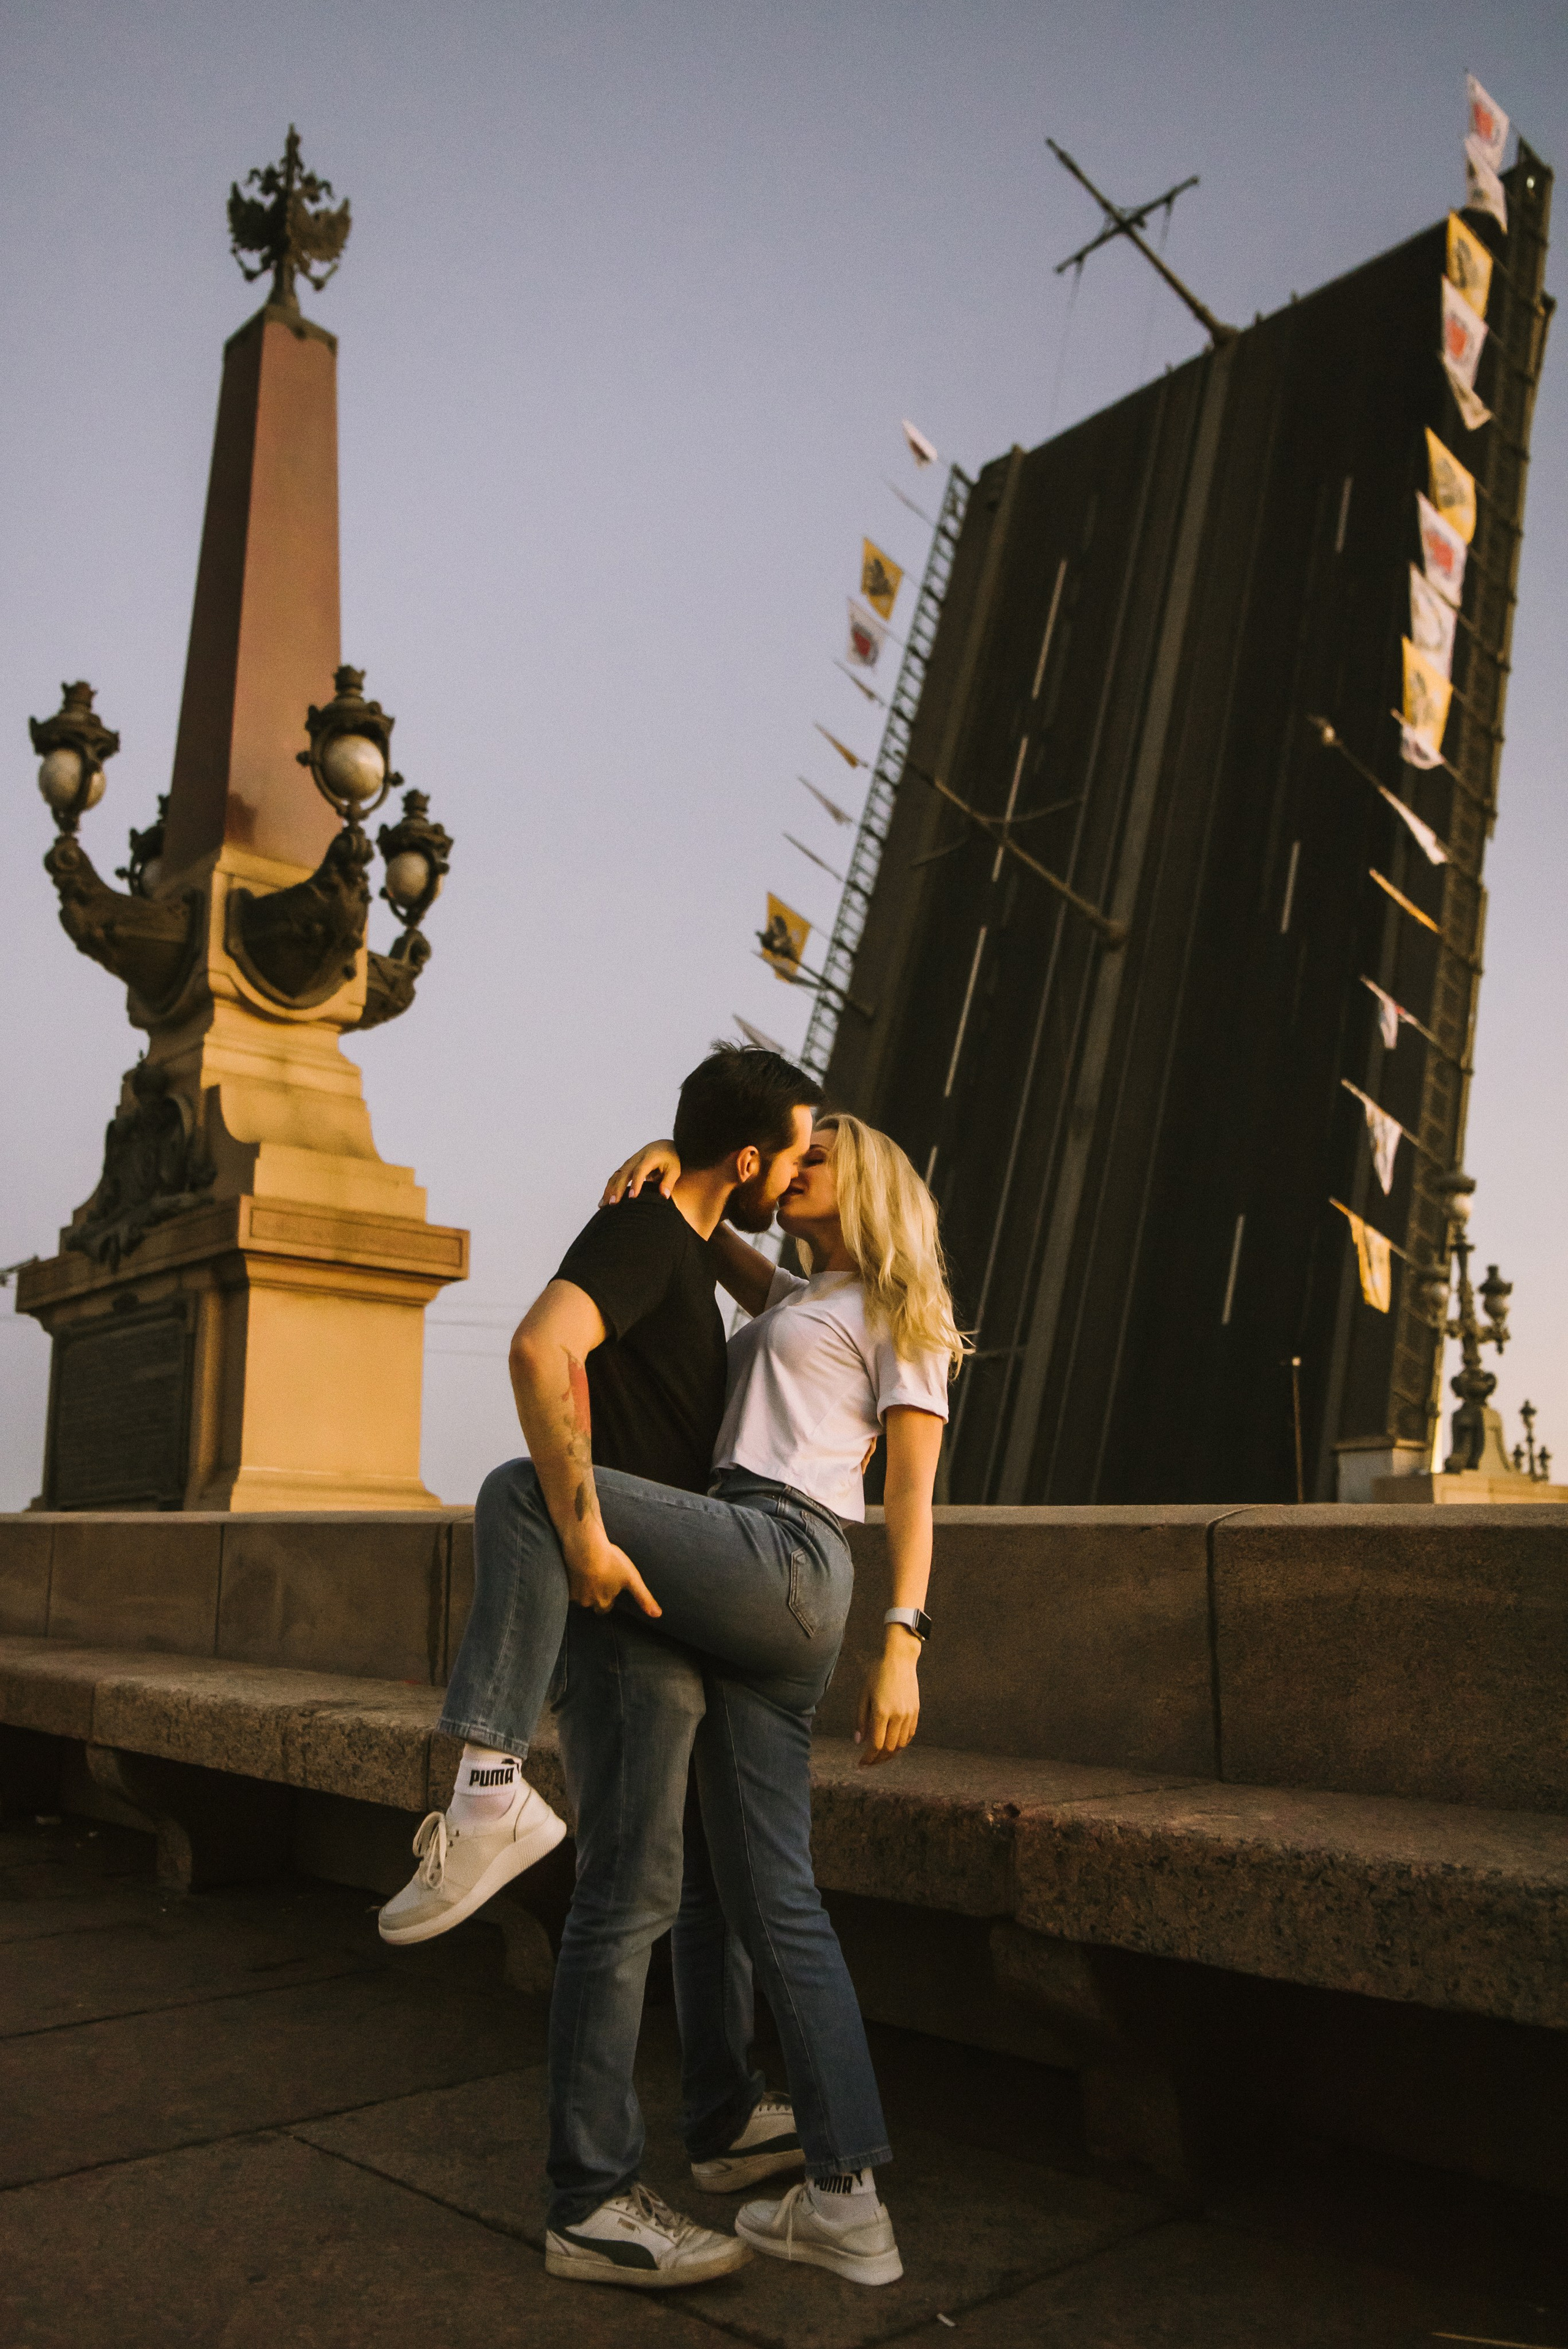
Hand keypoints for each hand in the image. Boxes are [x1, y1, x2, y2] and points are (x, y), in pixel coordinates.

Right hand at [566, 1535, 661, 1617]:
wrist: (585, 1546)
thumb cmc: (611, 1561)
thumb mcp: (632, 1579)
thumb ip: (644, 1598)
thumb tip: (658, 1615)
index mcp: (603, 1602)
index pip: (605, 1608)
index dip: (608, 1597)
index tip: (610, 1586)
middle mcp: (586, 1602)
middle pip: (591, 1602)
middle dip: (594, 1594)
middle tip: (598, 1576)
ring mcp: (573, 1593)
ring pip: (579, 1595)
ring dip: (583, 1585)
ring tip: (588, 1569)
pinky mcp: (563, 1582)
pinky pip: (567, 1586)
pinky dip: (571, 1579)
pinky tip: (576, 1567)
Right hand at [602, 1140, 680, 1206]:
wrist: (663, 1147)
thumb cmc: (671, 1159)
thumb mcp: (674, 1169)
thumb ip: (669, 1182)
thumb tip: (664, 1196)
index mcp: (649, 1158)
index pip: (640, 1170)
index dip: (636, 1183)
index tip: (632, 1197)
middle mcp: (636, 1159)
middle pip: (624, 1174)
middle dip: (617, 1189)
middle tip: (614, 1204)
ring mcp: (629, 1163)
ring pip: (616, 1176)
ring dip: (609, 1190)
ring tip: (604, 1206)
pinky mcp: (625, 1168)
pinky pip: (614, 1178)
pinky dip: (609, 1189)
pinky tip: (604, 1201)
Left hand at [854, 1632, 919, 1765]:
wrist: (899, 1658)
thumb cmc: (877, 1673)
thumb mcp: (863, 1694)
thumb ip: (860, 1719)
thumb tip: (858, 1741)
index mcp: (881, 1711)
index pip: (876, 1745)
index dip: (869, 1758)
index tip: (861, 1764)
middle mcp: (897, 1715)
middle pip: (889, 1749)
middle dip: (878, 1760)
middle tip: (868, 1763)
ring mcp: (909, 1714)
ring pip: (901, 1744)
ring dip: (890, 1755)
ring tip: (879, 1757)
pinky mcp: (916, 1711)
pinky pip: (909, 1735)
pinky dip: (901, 1744)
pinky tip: (892, 1745)